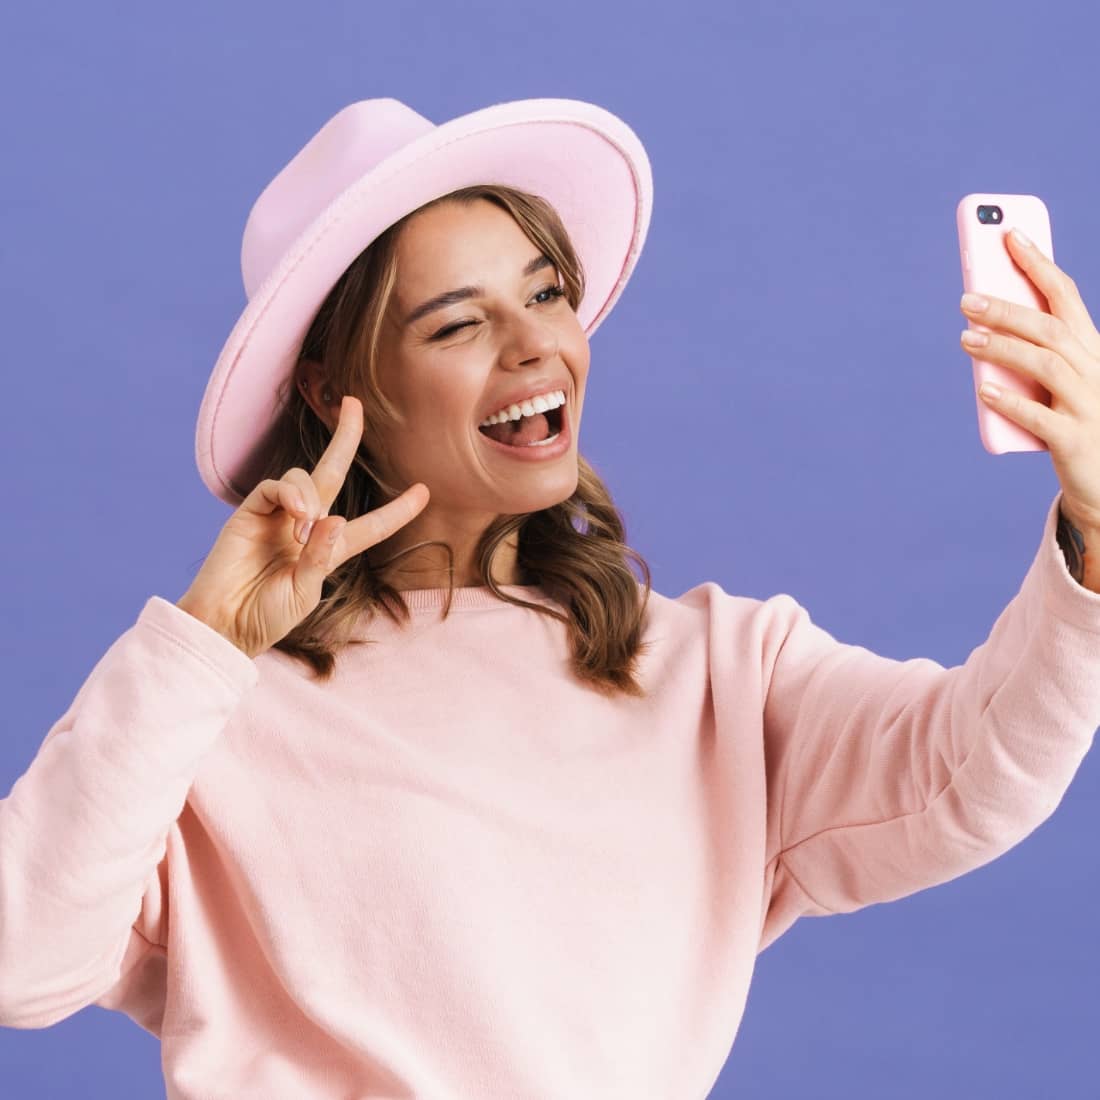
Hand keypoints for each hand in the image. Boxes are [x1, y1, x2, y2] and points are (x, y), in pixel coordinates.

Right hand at [177, 395, 429, 657]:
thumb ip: (320, 558)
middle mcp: (306, 525)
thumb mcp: (304, 594)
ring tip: (302, 531)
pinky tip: (295, 517)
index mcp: (330, 550)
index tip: (424, 492)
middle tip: (354, 404)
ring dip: (310, 496)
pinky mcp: (250, 512)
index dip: (398, 510)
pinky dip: (290, 494)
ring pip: (304, 478)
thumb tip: (333, 518)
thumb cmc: (266, 617)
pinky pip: (276, 486)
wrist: (223, 624)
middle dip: (345, 437)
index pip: (371, 525)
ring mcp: (278, 515)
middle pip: (332, 472)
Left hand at [959, 228, 1099, 531]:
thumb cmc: (1074, 420)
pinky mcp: (1075, 441)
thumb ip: (1030, 353)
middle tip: (965, 298)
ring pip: (1046, 365)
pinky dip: (1011, 402)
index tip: (1010, 235)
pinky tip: (985, 390)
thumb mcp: (1057, 381)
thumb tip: (979, 325)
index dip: (1039, 263)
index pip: (1066, 295)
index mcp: (1090, 348)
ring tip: (965, 338)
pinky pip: (1041, 418)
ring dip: (1003, 348)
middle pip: (1049, 328)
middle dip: (1008, 308)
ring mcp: (1088, 404)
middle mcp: (1094, 369)